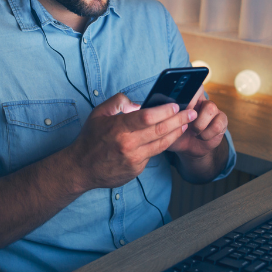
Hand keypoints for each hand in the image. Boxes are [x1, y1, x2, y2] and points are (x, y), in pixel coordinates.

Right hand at [68, 93, 195, 190]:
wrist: (81, 168)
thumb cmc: (90, 139)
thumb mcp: (98, 114)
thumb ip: (118, 102)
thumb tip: (138, 103)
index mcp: (118, 128)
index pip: (147, 117)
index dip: (164, 110)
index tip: (176, 105)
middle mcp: (128, 144)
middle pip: (160, 130)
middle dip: (179, 120)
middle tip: (191, 113)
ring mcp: (133, 159)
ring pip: (162, 144)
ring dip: (176, 133)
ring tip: (185, 124)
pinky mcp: (136, 170)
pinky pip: (152, 154)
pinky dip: (161, 145)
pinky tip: (168, 137)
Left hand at [167, 87, 227, 158]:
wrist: (187, 148)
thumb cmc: (174, 132)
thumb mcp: (164, 123)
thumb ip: (162, 114)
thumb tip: (158, 106)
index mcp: (186, 96)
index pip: (188, 82)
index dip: (185, 93)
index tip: (179, 107)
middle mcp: (200, 99)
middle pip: (201, 90)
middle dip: (190, 107)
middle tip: (184, 121)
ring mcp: (213, 110)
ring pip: (210, 108)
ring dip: (198, 124)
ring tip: (193, 132)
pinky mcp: (221, 121)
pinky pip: (217, 125)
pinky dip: (206, 134)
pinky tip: (201, 137)